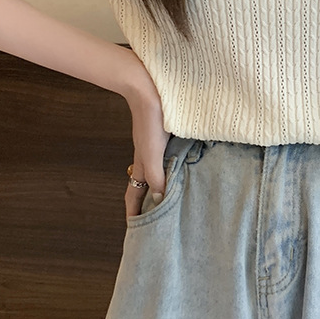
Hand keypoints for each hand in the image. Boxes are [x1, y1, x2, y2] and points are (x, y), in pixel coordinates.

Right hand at [121, 58, 171, 219]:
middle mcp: (150, 157)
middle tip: (158, 221)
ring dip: (163, 187)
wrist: (150, 87)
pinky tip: (184, 169)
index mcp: (144, 164)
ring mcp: (158, 147)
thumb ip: (157, 175)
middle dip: (149, 204)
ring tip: (174, 200)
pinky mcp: (168, 136)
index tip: (137, 231)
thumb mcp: (153, 152)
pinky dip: (174, 169)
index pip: (134, 194)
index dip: (135, 212)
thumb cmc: (151, 119)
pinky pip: (170, 158)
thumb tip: (160, 199)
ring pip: (158, 173)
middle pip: (146, 186)